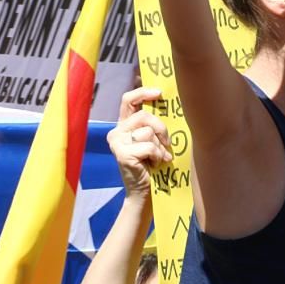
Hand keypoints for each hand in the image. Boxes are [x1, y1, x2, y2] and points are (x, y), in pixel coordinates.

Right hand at [106, 87, 171, 202]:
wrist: (146, 191)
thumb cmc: (154, 164)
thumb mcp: (154, 140)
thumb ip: (154, 124)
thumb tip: (168, 103)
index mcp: (124, 125)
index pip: (128, 100)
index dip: (143, 93)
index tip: (159, 93)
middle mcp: (116, 132)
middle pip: (144, 116)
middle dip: (161, 129)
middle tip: (166, 143)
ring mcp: (117, 143)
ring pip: (148, 132)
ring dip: (159, 146)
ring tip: (158, 157)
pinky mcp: (121, 154)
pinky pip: (148, 146)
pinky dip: (157, 155)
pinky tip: (155, 164)